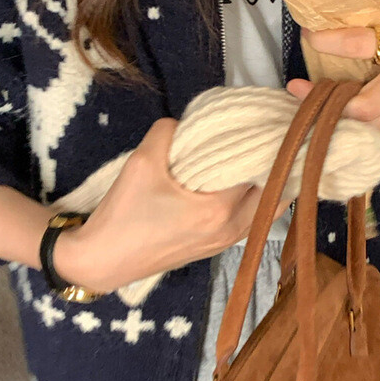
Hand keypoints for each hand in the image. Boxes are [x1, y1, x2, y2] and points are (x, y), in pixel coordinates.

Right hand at [54, 118, 290, 292]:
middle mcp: (231, 229)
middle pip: (276, 192)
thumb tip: (186, 124)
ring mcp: (225, 243)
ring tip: (262, 153)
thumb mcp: (141, 162)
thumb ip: (168, 133)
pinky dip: (257, 198)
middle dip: (276, 161)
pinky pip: (252, 220)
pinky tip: (244, 178)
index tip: (264, 119)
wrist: (102, 261)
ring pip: (268, 209)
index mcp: (218, 210)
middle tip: (268, 133)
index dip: (264, 141)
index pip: (259, 168)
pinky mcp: (216, 248)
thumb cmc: (122, 215)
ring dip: (270, 181)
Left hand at [288, 0, 379, 130]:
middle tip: (297, 88)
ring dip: (335, 114)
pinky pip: (376, 125)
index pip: (364, 44)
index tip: (309, 34)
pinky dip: (351, 118)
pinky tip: (329, 108)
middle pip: (367, 105)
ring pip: (369, 122)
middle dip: (329, 101)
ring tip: (306, 98)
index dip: (331, 42)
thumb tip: (334, 1)